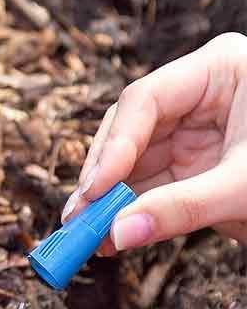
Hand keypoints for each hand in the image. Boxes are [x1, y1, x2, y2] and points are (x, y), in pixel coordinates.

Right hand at [62, 32, 246, 252]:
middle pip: (129, 130)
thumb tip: (119, 234)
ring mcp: (193, 131)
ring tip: (85, 235)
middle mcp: (198, 96)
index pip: (145, 100)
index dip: (114, 147)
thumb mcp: (244, 187)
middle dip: (103, 178)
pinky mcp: (191, 164)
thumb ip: (181, 208)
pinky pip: (147, 185)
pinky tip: (107, 238)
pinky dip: (128, 212)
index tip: (94, 190)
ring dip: (107, 201)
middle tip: (77, 217)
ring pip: (131, 161)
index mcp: (220, 70)